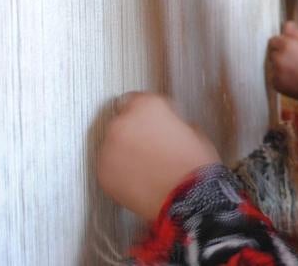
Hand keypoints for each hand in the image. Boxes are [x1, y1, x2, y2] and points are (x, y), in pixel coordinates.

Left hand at [96, 93, 220, 220]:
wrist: (188, 198)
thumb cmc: (195, 165)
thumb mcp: (193, 130)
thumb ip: (171, 121)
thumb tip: (165, 127)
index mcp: (147, 105)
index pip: (136, 99)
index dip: (146, 113)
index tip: (151, 122)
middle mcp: (123, 122)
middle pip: (122, 121)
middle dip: (134, 132)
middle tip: (150, 146)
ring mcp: (109, 148)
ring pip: (113, 144)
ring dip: (124, 151)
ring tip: (145, 165)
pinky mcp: (103, 172)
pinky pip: (109, 166)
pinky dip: (119, 170)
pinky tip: (138, 177)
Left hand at [267, 21, 297, 108]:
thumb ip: (295, 33)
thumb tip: (286, 25)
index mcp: (286, 45)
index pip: (273, 40)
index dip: (281, 43)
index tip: (290, 49)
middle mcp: (278, 58)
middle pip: (272, 52)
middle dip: (280, 54)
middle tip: (295, 60)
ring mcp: (275, 72)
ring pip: (272, 65)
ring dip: (279, 66)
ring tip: (295, 70)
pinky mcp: (275, 84)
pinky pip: (274, 77)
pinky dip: (281, 78)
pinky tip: (293, 79)